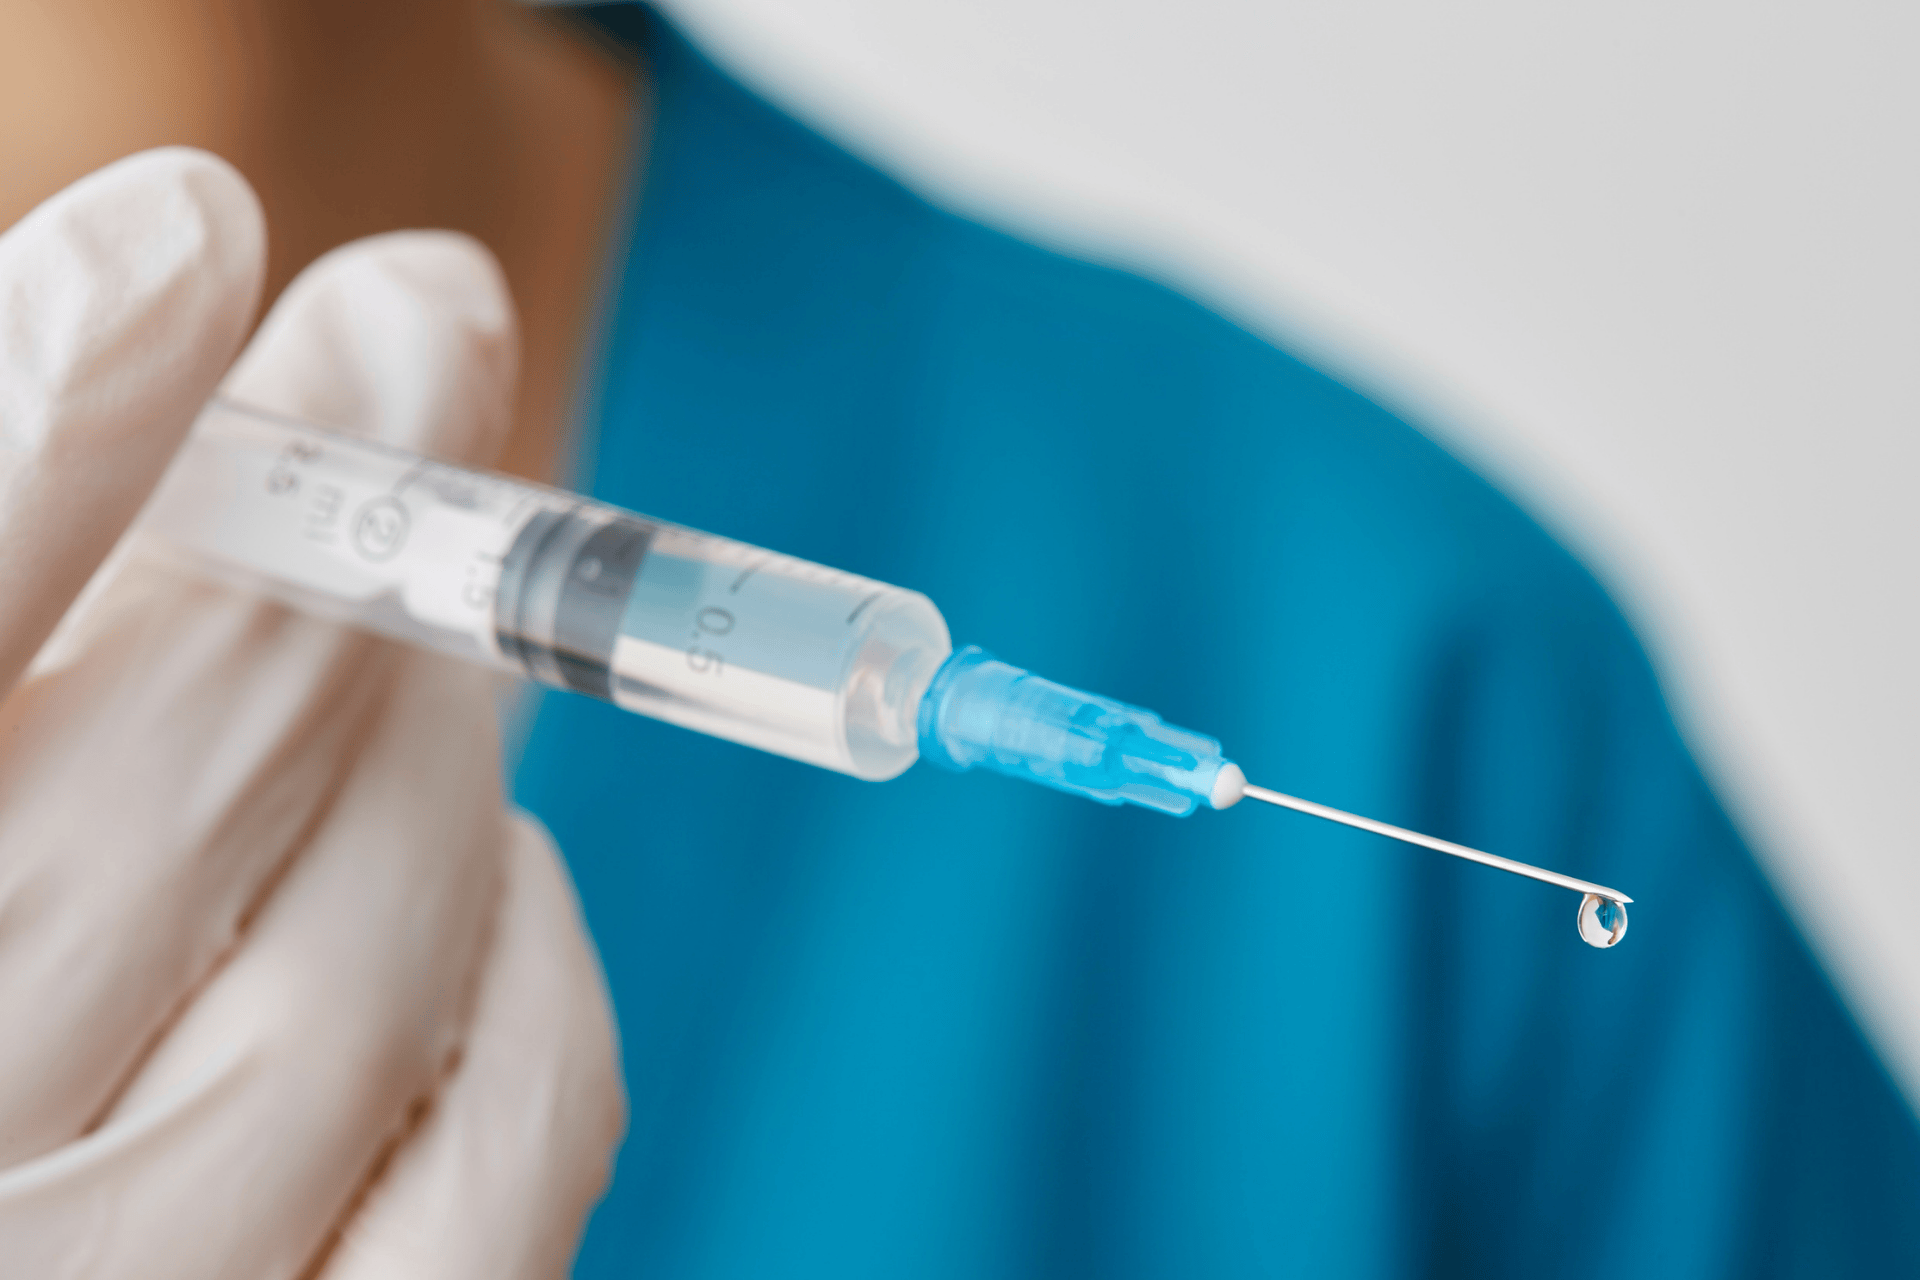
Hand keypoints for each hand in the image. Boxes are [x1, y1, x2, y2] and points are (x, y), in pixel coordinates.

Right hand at [0, 149, 623, 1278]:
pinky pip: (507, 1155)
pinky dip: (542, 979)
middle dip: (329, 528)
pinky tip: (506, 873)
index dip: (59, 416)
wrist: (47, 1186)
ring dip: (429, 742)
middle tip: (416, 334)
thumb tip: (183, 303)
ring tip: (421, 646)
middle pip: (172, 788)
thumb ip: (21, 580)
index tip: (188, 236)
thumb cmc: (15, 938)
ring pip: (366, 961)